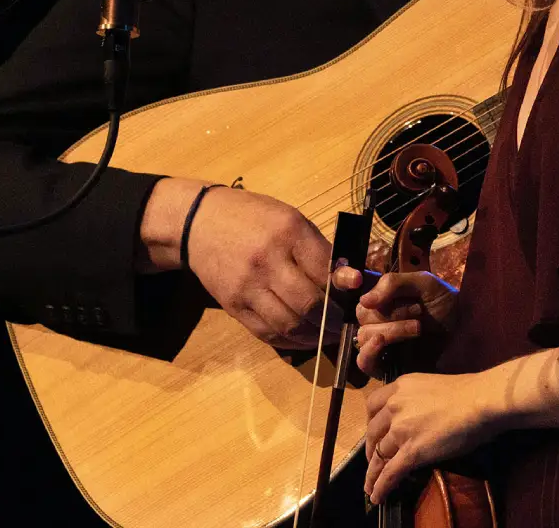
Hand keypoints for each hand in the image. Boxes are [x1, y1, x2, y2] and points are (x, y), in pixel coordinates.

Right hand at [139, 178, 334, 347]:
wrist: (201, 222)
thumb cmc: (254, 217)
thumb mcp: (290, 219)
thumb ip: (318, 247)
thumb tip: (349, 278)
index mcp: (287, 232)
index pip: (324, 269)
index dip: (345, 288)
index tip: (358, 295)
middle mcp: (267, 261)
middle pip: (309, 303)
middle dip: (334, 319)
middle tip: (347, 322)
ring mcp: (247, 286)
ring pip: (289, 324)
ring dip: (315, 336)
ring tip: (330, 334)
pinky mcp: (233, 306)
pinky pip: (267, 332)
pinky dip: (290, 341)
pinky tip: (304, 338)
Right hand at [350, 270, 457, 376]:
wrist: (465, 327)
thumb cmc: (443, 301)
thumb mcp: (421, 282)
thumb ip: (392, 284)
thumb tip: (364, 301)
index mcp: (382, 301)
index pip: (360, 299)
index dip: (370, 292)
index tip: (385, 289)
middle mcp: (376, 321)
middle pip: (362, 318)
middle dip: (392, 312)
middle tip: (419, 311)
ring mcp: (380, 344)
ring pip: (364, 337)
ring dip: (391, 329)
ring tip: (418, 327)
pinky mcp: (386, 365)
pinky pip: (364, 362)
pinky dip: (369, 351)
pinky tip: (382, 341)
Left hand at [364, 370, 497, 504]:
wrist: (479, 400)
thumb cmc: (466, 392)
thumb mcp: (429, 386)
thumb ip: (415, 399)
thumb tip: (415, 416)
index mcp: (401, 386)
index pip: (373, 404)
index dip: (370, 421)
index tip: (374, 432)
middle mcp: (395, 405)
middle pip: (372, 431)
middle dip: (371, 448)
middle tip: (374, 460)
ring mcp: (401, 428)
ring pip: (378, 454)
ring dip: (373, 472)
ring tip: (370, 485)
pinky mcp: (411, 451)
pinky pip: (390, 472)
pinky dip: (381, 486)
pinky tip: (377, 495)